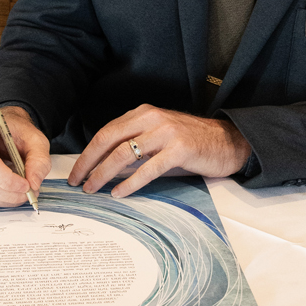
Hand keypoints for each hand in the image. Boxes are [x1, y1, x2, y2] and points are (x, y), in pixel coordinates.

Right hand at [0, 107, 51, 207]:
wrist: (2, 129)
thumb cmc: (16, 131)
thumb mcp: (36, 139)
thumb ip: (39, 160)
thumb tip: (34, 183)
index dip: (6, 179)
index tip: (26, 185)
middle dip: (8, 193)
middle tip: (28, 194)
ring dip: (3, 199)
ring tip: (21, 193)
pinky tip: (7, 191)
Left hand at [68, 104, 251, 199]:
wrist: (228, 142)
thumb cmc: (191, 142)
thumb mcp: (159, 136)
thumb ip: (135, 145)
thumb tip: (105, 166)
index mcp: (144, 113)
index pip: (107, 131)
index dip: (88, 152)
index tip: (77, 170)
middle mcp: (152, 118)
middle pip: (109, 140)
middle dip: (88, 162)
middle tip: (77, 182)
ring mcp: (166, 133)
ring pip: (124, 153)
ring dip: (103, 173)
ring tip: (93, 188)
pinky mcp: (179, 150)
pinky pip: (148, 168)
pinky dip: (130, 183)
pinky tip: (119, 192)